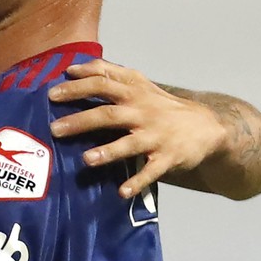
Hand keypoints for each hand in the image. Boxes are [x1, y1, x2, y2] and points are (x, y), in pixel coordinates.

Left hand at [48, 59, 225, 198]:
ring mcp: (156, 136)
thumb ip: (110, 74)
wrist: (207, 127)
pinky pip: (151, 171)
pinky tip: (122, 192)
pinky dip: (137, 181)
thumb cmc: (161, 105)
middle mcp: (143, 112)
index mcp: (134, 92)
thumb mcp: (140, 84)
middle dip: (81, 121)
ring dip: (108, 152)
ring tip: (87, 160)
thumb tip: (74, 68)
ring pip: (130, 143)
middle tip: (55, 129)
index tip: (53, 92)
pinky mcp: (168, 157)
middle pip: (109, 114)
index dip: (78, 86)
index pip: (103, 83)